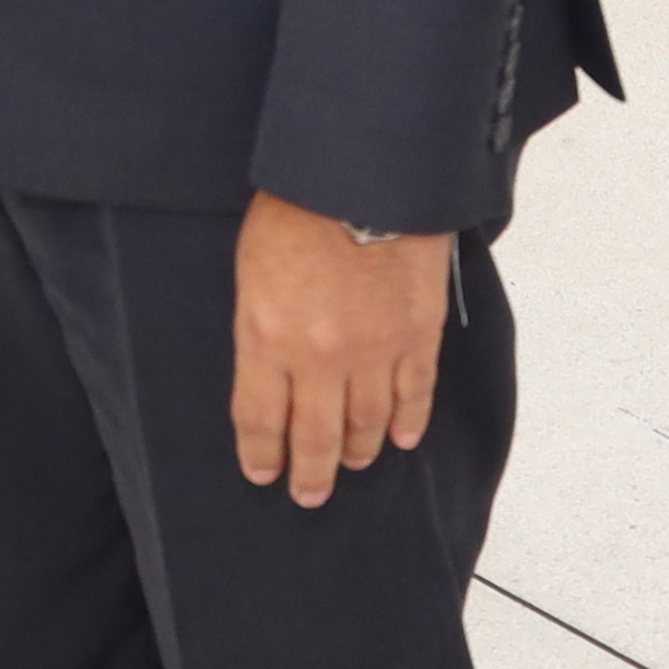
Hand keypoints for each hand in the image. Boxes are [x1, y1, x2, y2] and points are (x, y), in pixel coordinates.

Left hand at [228, 190, 449, 507]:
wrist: (361, 173)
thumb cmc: (294, 206)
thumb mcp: (250, 267)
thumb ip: (259, 325)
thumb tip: (268, 365)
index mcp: (267, 338)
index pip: (260, 419)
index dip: (261, 453)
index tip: (262, 473)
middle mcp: (319, 359)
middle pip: (315, 438)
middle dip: (310, 473)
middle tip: (308, 495)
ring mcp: (374, 352)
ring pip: (367, 424)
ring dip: (357, 451)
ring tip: (351, 465)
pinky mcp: (418, 335)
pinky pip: (414, 396)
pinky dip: (408, 422)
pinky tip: (401, 439)